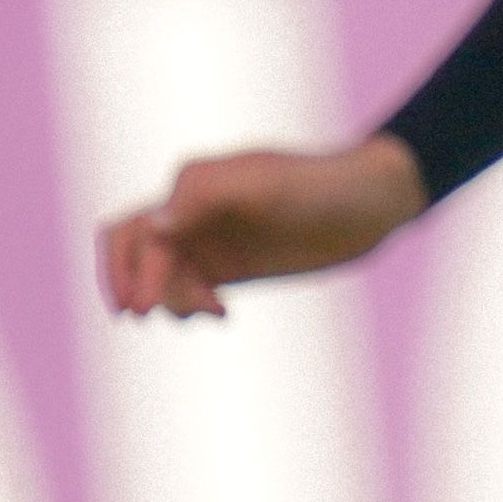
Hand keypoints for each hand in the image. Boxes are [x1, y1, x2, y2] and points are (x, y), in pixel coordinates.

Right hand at [96, 138, 425, 318]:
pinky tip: (221, 313)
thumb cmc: (321, 186)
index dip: (131, 272)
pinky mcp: (229, 264)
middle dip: (135, 286)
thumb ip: (207, 196)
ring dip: (172, 299)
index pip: (136, 233)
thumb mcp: (268, 186)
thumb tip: (153, 226)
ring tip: (216, 310)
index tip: (142, 309)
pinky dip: (187, 304)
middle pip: (132, 252)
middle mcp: (193, 209)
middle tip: (156, 317)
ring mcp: (210, 237)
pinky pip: (184, 287)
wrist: (371, 203)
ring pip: (157, 275)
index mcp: (193, 184)